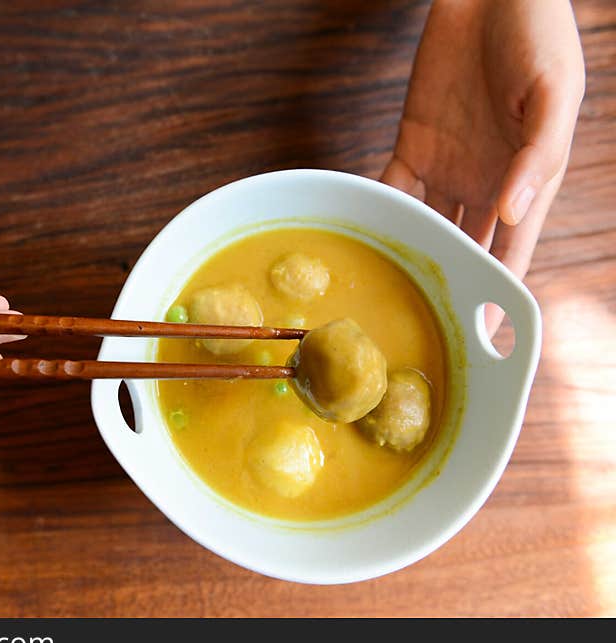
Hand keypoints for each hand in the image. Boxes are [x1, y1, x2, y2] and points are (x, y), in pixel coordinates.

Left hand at [382, 0, 584, 329]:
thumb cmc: (538, 36)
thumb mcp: (553, 93)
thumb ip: (537, 154)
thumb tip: (513, 212)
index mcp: (526, 181)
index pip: (511, 248)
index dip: (496, 290)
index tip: (482, 333)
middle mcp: (484, 184)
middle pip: (463, 247)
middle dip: (447, 285)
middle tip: (422, 325)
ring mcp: (446, 168)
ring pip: (423, 225)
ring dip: (408, 256)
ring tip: (386, 294)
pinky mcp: (413, 145)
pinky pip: (391, 187)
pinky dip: (378, 210)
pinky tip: (364, 238)